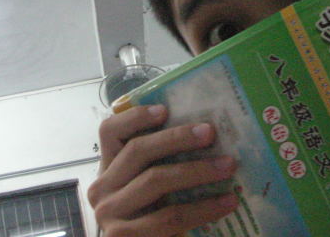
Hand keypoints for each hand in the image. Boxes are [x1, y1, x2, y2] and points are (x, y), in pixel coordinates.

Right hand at [88, 105, 238, 236]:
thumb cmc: (151, 219)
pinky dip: (203, 208)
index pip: (109, 131)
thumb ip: (159, 164)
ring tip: (228, 165)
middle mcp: (101, 188)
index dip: (135, 117)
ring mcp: (109, 214)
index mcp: (107, 168)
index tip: (165, 110)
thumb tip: (203, 133)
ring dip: (197, 170)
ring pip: (155, 180)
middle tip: (210, 132)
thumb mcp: (147, 189)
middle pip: (138, 150)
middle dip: (177, 138)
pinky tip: (226, 202)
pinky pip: (169, 216)